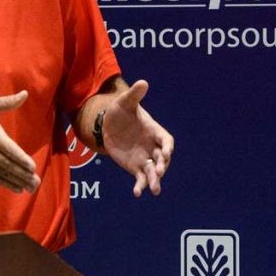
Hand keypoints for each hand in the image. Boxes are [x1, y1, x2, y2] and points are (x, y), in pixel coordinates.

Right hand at [0, 91, 40, 192]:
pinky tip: (19, 189)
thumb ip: (7, 102)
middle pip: (8, 165)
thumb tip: (25, 93)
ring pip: (3, 174)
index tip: (32, 166)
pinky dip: (7, 185)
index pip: (8, 149)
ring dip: (18, 181)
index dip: (20, 159)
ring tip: (32, 187)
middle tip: (36, 181)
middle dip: (23, 174)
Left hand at [102, 80, 173, 196]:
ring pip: (153, 172)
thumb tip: (143, 82)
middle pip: (162, 159)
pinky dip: (140, 185)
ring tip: (155, 190)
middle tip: (159, 172)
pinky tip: (137, 193)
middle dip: (162, 165)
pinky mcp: (135, 167)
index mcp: (154, 131)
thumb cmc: (120, 111)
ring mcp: (144, 158)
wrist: (108, 125)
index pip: (166, 140)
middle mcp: (152, 146)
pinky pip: (140, 178)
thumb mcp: (124, 102)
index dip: (167, 147)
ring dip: (155, 181)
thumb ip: (134, 95)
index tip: (166, 153)